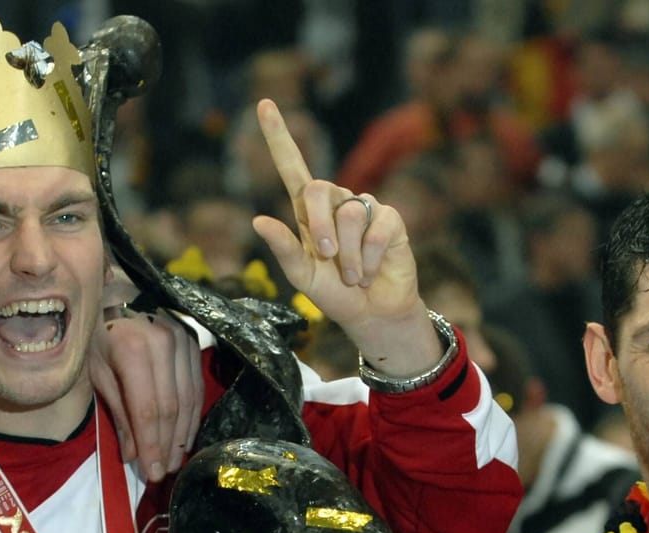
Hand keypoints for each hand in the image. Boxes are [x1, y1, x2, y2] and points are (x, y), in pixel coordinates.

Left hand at [91, 309, 202, 481]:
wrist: (112, 289)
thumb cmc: (94, 331)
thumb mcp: (95, 370)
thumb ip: (117, 412)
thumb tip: (134, 454)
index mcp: (133, 347)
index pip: (148, 408)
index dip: (151, 444)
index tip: (150, 473)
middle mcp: (164, 341)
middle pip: (171, 407)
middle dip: (167, 445)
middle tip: (161, 473)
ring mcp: (183, 338)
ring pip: (188, 399)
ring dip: (182, 435)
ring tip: (173, 461)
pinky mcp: (193, 340)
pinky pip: (196, 386)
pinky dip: (191, 416)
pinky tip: (184, 436)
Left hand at [250, 99, 441, 376]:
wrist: (373, 313)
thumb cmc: (335, 294)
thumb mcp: (303, 276)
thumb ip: (283, 249)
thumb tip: (258, 220)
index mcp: (307, 211)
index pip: (291, 166)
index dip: (278, 136)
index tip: (264, 103)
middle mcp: (336, 202)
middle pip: (318, 189)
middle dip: (318, 227)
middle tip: (326, 257)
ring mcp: (364, 208)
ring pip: (348, 215)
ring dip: (349, 255)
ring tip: (354, 275)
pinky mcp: (390, 220)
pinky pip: (375, 228)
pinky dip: (370, 257)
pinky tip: (372, 270)